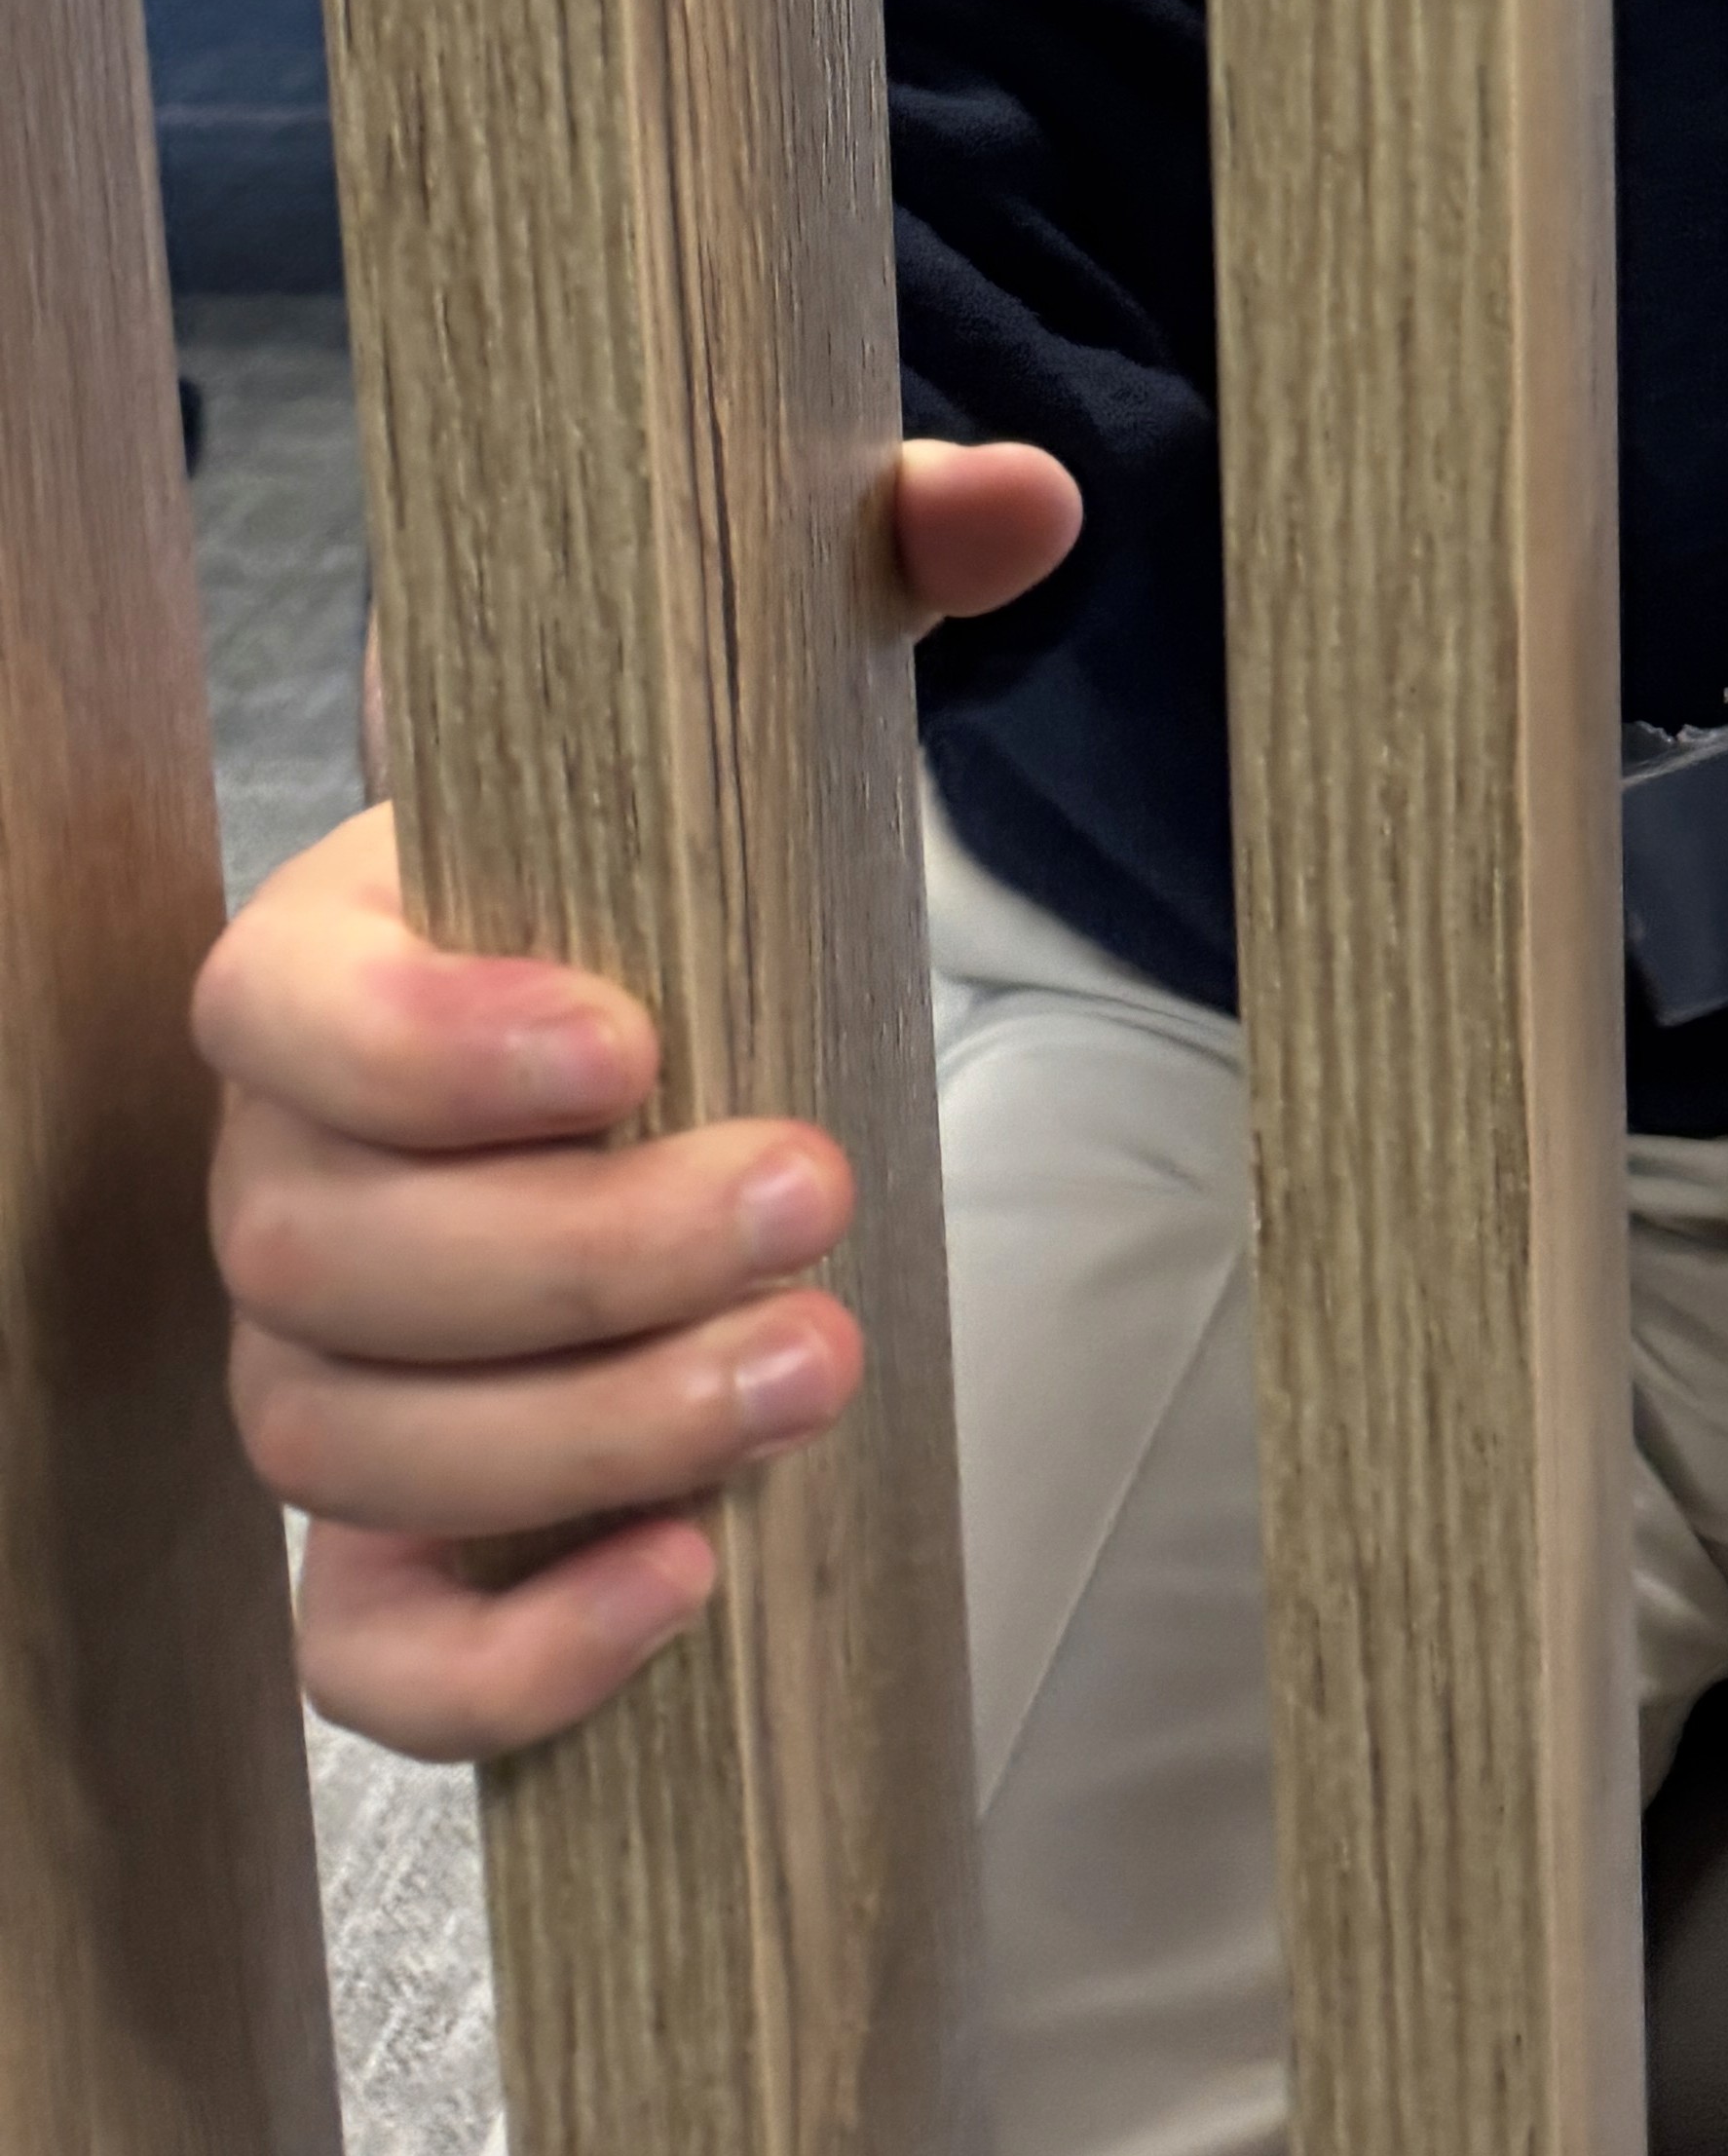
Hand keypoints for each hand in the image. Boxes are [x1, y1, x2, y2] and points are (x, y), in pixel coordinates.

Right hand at [199, 433, 1079, 1762]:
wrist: (681, 1028)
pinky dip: (503, 1659)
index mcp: (335, 961)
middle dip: (578, 1257)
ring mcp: (321, 1379)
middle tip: (818, 1198)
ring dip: (584, 1438)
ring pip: (353, 1451)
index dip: (425, 1047)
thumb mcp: (785, 692)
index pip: (278, 1015)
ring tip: (814, 1371)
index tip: (631, 1037)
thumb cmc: (697, 860)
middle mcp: (287, 1183)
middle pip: (328, 1262)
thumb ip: (892, 558)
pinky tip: (685, 1589)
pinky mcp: (394, 1542)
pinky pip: (369, 1658)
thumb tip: (1022, 497)